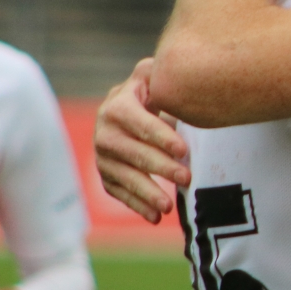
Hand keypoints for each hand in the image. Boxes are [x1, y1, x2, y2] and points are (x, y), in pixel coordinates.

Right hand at [96, 59, 189, 222]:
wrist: (124, 110)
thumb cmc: (148, 92)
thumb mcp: (150, 76)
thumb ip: (159, 72)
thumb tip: (173, 72)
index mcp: (118, 106)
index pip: (141, 123)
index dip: (161, 137)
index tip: (184, 150)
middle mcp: (104, 132)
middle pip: (135, 154)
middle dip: (162, 167)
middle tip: (187, 178)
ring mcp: (103, 157)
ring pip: (126, 177)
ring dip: (148, 193)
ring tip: (169, 207)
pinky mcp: (106, 176)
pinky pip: (120, 193)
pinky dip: (137, 206)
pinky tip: (155, 217)